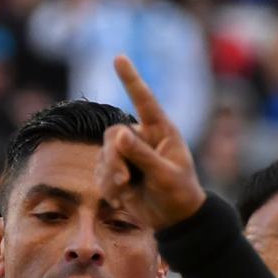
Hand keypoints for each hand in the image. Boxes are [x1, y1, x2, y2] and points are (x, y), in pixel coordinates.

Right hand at [97, 55, 206, 229]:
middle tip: (123, 180)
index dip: (131, 79)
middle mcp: (141, 137)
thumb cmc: (178, 193)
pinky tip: (119, 198)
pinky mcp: (116, 170)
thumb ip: (142, 155)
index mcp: (161, 131)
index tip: (119, 58)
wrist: (173, 219)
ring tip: (123, 192)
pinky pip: (99, 172)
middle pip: (113, 135)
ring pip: (103, 155)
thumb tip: (119, 134)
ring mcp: (127, 154)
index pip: (144, 101)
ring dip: (110, 175)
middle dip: (114, 158)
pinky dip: (106, 186)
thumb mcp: (165, 175)